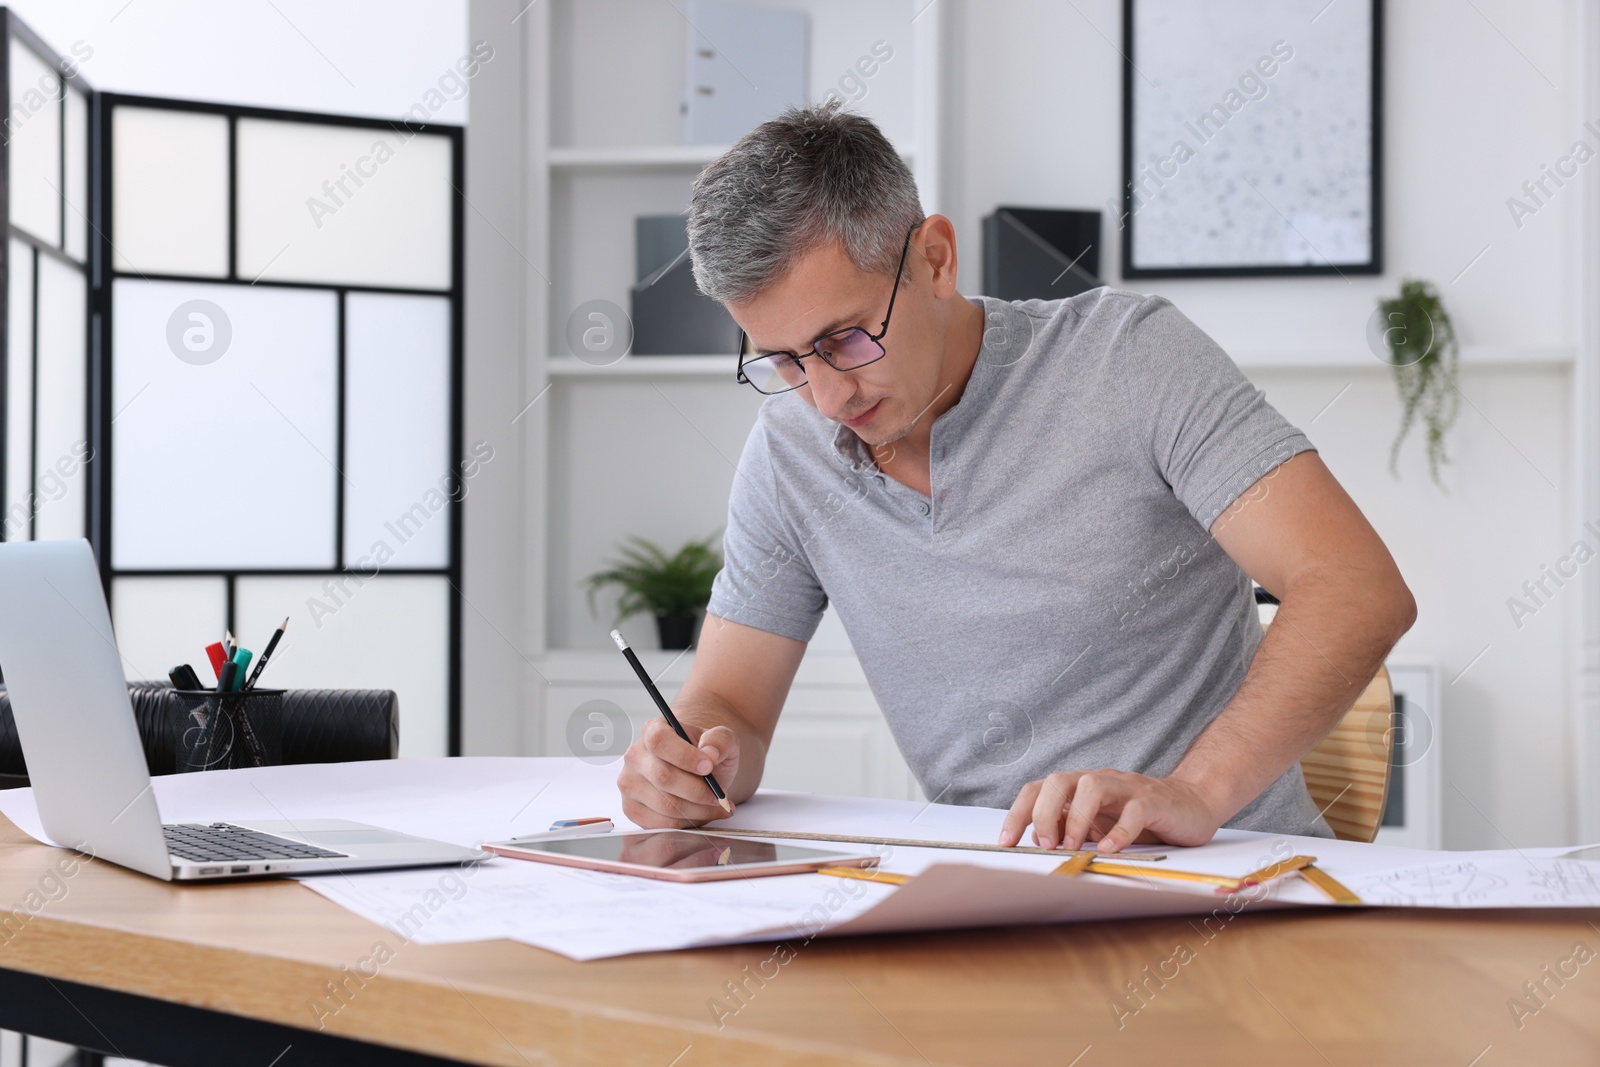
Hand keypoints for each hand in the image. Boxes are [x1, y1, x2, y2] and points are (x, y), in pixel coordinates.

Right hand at [618, 718, 738, 827]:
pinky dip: (688, 823)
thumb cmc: (706, 755)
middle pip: (663, 777)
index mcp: (653, 730)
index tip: (708, 767)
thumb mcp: (722, 741)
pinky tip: (702, 814)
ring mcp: (630, 783)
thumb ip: (720, 740)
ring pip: (665, 804)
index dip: (684, 756)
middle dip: (698, 791)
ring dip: (697, 810)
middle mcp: (635, 756)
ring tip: (716, 806)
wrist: (697, 773)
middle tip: (719, 795)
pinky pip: (661, 823)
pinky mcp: (632, 809)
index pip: (660, 741)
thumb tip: (710, 753)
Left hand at [997, 769, 1223, 853]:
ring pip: (1093, 786)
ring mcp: (1126, 788)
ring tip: (1073, 847)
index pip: (1038, 790)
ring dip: (1077, 818)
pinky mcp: (1154, 802)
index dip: (1018, 814)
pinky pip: (1134, 811)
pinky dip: (1119, 832)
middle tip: (1045, 846)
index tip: (1006, 843)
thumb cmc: (1138, 817)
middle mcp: (1099, 781)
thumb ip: (1069, 827)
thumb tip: (1038, 840)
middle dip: (1044, 813)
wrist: (1190, 805)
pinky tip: (1109, 850)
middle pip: (1059, 781)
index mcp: (1079, 787)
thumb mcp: (1098, 824)